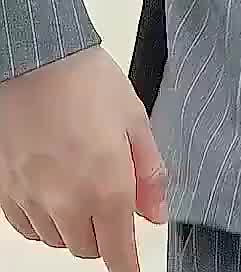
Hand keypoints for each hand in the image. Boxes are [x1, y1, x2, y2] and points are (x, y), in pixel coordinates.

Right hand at [0, 48, 166, 270]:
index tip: (132, 268)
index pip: (119, 252)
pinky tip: (52, 188)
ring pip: (57, 239)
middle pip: (88, 248)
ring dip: (73, 224)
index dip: (128, 265)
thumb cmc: (85, 79)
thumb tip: (157, 212)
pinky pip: (28, 226)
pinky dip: (43, 218)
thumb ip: (149, 171)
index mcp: (107, 188)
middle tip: (111, 195)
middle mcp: (67, 204)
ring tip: (80, 181)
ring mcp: (32, 201)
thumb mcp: (133, 118)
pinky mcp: (7, 192)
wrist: (33, 58)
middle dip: (104, 232)